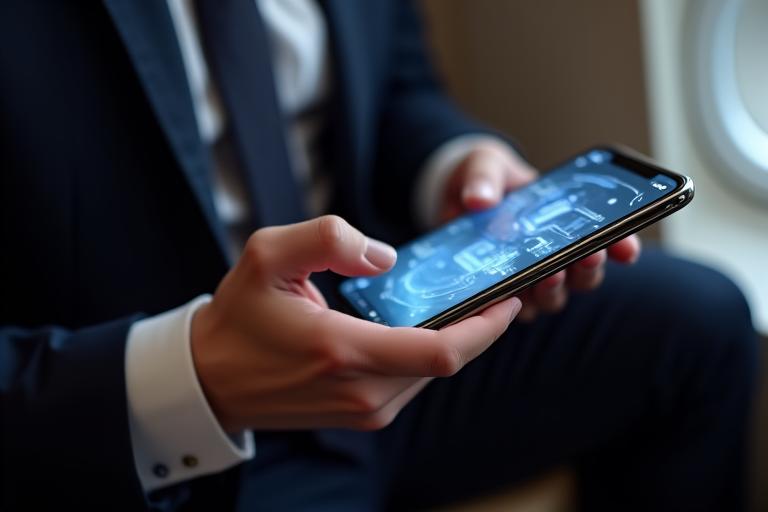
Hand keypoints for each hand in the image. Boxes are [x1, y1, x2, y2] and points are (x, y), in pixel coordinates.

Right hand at [191, 215, 521, 431]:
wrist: (212, 378)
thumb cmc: (239, 315)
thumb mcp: (268, 255)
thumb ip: (329, 239)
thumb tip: (387, 257)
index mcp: (343, 351)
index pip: (440, 351)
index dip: (485, 327)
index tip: (509, 298)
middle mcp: (361, 391)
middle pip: (446, 364)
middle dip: (478, 329)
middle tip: (494, 291)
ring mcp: (363, 410)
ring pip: (432, 375)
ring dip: (454, 341)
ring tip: (463, 303)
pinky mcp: (362, 416)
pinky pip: (412, 382)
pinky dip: (429, 354)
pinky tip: (427, 326)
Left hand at [440, 140, 640, 320]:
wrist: (450, 200)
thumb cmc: (482, 180)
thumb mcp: (484, 165)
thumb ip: (485, 178)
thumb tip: (479, 200)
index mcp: (566, 222)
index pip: (606, 239)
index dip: (621, 245)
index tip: (627, 249)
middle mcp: (555, 256)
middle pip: (586, 274)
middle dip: (589, 267)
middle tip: (587, 255)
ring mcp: (529, 279)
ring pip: (554, 297)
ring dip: (555, 288)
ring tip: (548, 274)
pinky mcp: (500, 295)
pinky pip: (512, 310)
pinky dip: (511, 305)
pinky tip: (503, 294)